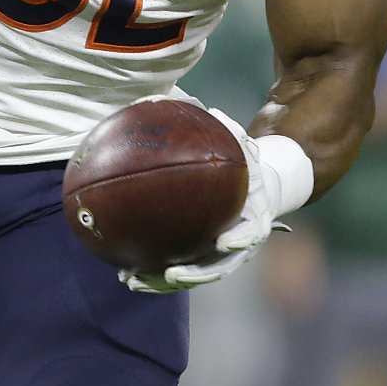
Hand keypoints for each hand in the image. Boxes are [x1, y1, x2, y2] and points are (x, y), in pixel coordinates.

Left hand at [123, 108, 300, 292]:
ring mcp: (220, 257)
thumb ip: (226, 128)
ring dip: (164, 283)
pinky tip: (126, 274)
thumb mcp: (243, 144)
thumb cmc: (246, 164)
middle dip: (194, 275)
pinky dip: (153, 275)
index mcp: (253, 219)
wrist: (260, 188)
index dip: (239, 242)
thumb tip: (199, 102)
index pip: (250, 234)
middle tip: (171, 274)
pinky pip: (177, 270)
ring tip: (134, 281)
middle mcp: (238, 244)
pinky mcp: (202, 260)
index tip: (224, 243)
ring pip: (192, 276)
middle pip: (218, 267)